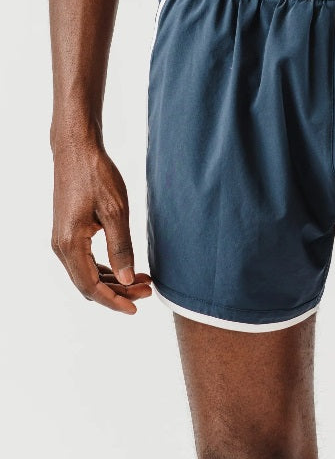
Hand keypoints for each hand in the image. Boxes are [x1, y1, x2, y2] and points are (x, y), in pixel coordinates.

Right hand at [51, 142, 151, 312]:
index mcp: (70, 244)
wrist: (77, 150)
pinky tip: (125, 268)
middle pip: (88, 284)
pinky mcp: (68, 231)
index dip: (114, 301)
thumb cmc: (97, 176)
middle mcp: (61, 246)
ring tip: (143, 281)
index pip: (90, 286)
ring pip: (87, 274)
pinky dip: (105, 268)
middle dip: (118, 292)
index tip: (136, 308)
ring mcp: (62, 239)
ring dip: (113, 281)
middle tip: (149, 291)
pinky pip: (85, 261)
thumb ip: (121, 248)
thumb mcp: (115, 212)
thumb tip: (128, 280)